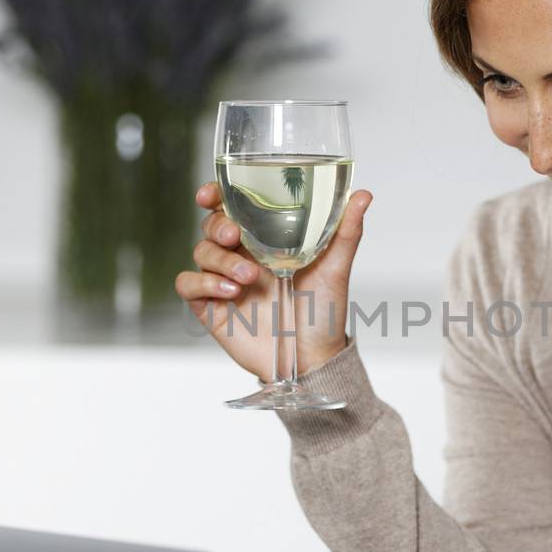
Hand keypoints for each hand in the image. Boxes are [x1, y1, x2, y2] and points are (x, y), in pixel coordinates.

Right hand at [175, 180, 371, 380]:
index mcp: (263, 239)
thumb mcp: (335, 268)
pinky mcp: (210, 306)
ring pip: (201, 251)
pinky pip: (188, 284)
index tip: (213, 193)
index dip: (215, 195)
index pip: (229, 208)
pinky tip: (229, 290)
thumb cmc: (323, 312)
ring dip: (220, 259)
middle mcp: (239, 255)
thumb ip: (345, 231)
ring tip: (248, 276)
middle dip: (218, 224)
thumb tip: (363, 195)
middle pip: (211, 225)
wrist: (313, 358)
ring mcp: (222, 280)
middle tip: (235, 235)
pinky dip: (203, 282)